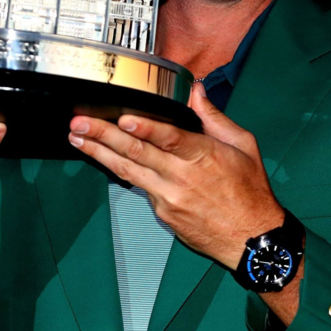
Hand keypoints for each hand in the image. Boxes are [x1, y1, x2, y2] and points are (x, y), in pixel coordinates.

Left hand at [67, 83, 283, 268]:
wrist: (252, 239)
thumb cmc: (250, 191)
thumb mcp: (242, 146)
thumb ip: (214, 117)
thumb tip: (197, 91)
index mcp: (204, 156)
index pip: (170, 140)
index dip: (145, 128)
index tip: (123, 118)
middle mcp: (182, 178)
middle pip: (137, 153)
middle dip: (104, 136)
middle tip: (80, 124)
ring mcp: (169, 198)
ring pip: (128, 172)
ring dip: (100, 154)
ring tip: (78, 139)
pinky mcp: (163, 213)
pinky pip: (140, 188)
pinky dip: (121, 172)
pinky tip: (105, 160)